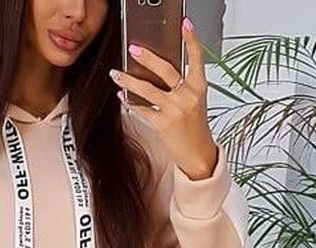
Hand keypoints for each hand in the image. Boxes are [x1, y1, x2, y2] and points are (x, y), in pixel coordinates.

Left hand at [109, 17, 218, 180]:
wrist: (197, 154)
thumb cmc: (194, 127)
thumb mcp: (194, 102)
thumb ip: (181, 86)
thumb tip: (156, 72)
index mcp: (199, 87)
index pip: (197, 58)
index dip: (192, 40)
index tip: (185, 24)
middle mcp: (187, 96)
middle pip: (165, 69)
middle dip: (147, 58)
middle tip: (133, 48)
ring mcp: (175, 110)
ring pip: (147, 89)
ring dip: (128, 81)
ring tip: (115, 74)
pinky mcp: (162, 124)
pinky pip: (141, 110)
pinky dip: (129, 103)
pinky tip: (122, 97)